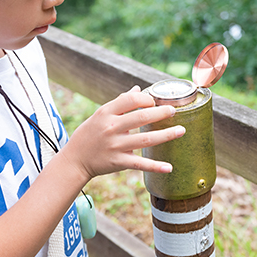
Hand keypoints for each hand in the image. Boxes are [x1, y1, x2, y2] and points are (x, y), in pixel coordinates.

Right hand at [61, 85, 183, 179]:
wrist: (74, 159)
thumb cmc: (90, 134)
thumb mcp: (101, 114)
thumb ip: (120, 102)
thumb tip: (138, 89)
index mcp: (106, 112)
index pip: (130, 100)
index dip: (146, 99)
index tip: (155, 102)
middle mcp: (111, 127)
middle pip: (140, 117)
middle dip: (160, 113)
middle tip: (174, 111)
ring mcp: (115, 145)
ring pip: (144, 139)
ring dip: (165, 135)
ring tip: (181, 130)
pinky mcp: (118, 162)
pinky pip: (139, 164)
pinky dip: (155, 166)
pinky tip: (169, 167)